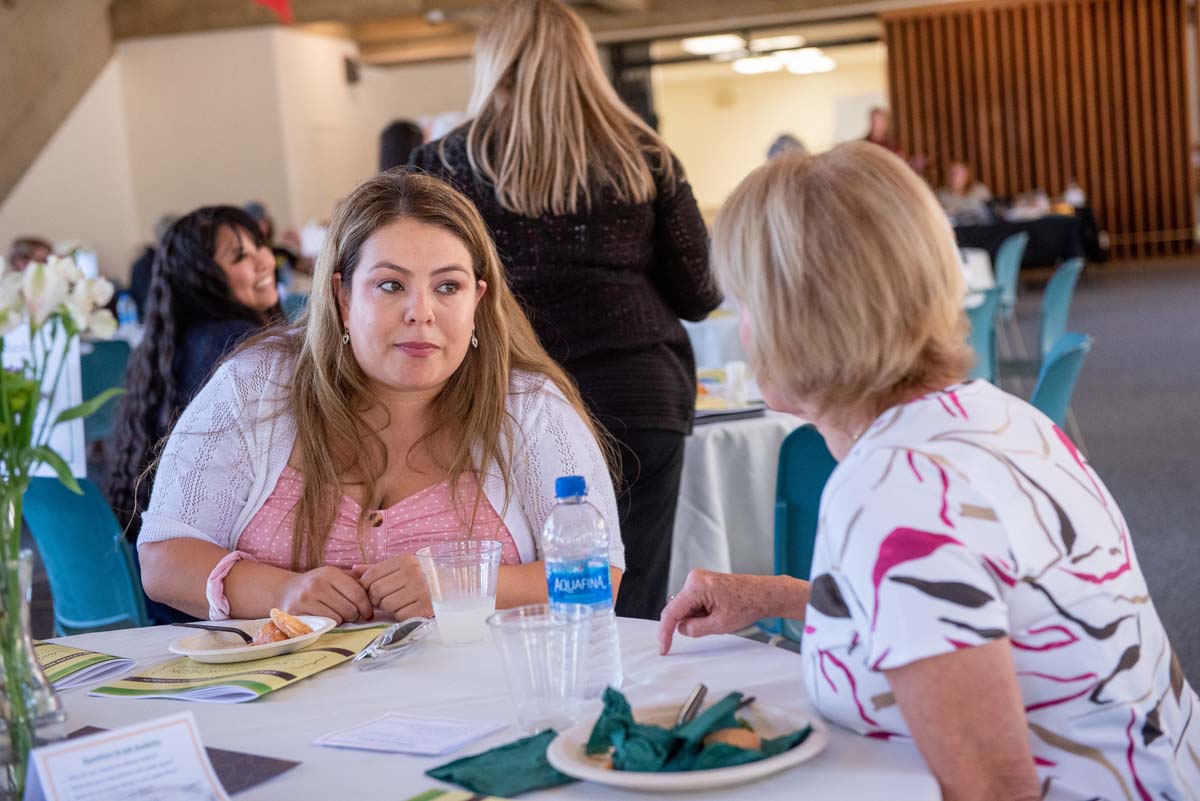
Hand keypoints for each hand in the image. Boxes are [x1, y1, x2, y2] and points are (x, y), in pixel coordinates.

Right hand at [278, 566, 373, 623]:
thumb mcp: (334, 576)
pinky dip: (329, 625)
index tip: (369, 613)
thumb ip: (355, 582)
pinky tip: (327, 619)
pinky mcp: (297, 614)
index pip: (357, 593)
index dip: (367, 606)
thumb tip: (378, 592)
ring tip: (338, 615)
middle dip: (355, 615)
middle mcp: (316, 584)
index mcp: (329, 573)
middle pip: (349, 609)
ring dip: (342, 621)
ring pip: (338, 619)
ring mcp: (305, 600)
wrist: (285, 591)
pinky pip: (324, 625)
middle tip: (353, 616)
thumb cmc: (317, 585)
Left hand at [355, 556, 432, 620]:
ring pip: (386, 605)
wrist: (450, 588)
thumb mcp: (402, 567)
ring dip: (389, 608)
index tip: (371, 590)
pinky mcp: (425, 608)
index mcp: (406, 561)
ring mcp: (421, 591)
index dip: (366, 585)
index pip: (372, 575)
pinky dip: (401, 615)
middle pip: (377, 591)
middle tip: (385, 599)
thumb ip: (378, 569)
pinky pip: (400, 615)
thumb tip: (354, 569)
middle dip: (377, 598)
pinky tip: (409, 608)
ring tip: (399, 603)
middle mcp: (413, 574)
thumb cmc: (421, 577)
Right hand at [658, 570, 795, 654]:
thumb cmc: (747, 604)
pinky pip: (693, 602)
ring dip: (697, 617)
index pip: (671, 612)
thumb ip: (694, 629)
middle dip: (689, 622)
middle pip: (679, 609)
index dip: (665, 632)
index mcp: (696, 586)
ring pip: (686, 607)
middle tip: (711, 625)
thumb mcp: (719, 625)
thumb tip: (681, 629)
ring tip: (719, 616)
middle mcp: (695, 579)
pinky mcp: (703, 583)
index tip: (663, 647)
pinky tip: (717, 611)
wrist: (763, 594)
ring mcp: (699, 579)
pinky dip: (701, 612)